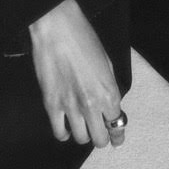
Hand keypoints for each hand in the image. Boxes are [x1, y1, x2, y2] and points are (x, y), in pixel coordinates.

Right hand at [29, 0, 125, 147]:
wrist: (57, 28)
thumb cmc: (85, 39)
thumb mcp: (107, 63)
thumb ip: (109, 87)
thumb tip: (109, 104)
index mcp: (109, 93)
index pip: (116, 126)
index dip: (117, 135)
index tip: (116, 140)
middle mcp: (92, 106)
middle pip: (99, 139)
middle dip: (101, 137)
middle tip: (98, 131)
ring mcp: (70, 107)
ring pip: (80, 139)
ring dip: (83, 135)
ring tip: (82, 127)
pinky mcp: (51, 105)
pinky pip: (59, 132)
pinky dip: (64, 134)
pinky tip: (65, 127)